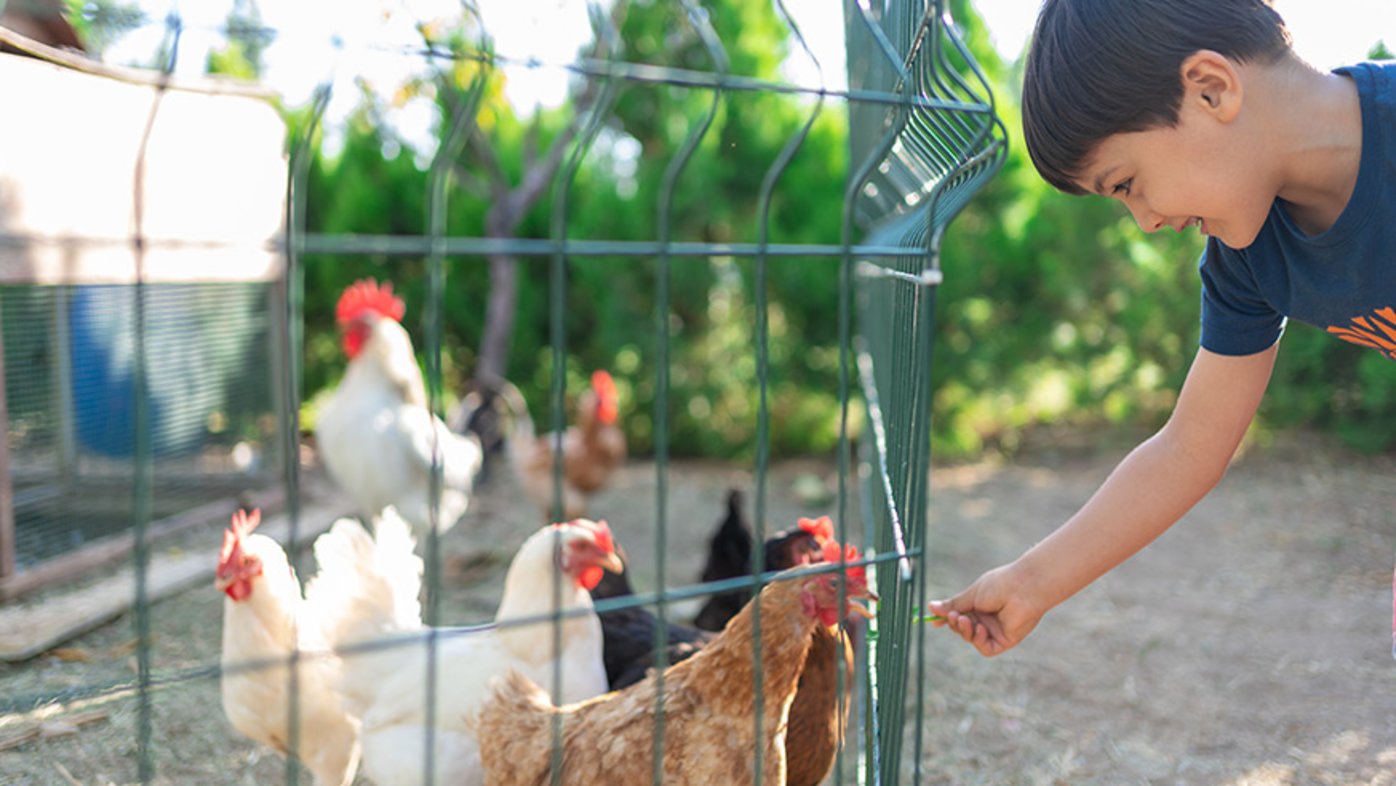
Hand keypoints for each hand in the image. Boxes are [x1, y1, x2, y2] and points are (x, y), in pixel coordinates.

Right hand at [926, 563, 1044, 656]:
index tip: (933, 620)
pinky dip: (978, 640)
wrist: (1023, 588)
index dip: (946, 618)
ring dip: (965, 631)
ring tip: (965, 620)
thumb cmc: (1000, 585)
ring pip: (971, 638)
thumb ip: (953, 604)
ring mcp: (995, 630)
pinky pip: (985, 647)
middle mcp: (987, 618)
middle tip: (953, 616)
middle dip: (954, 624)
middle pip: (963, 628)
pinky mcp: (1004, 640)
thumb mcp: (971, 595)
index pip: (958, 615)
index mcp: (979, 605)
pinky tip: (980, 629)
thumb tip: (931, 607)